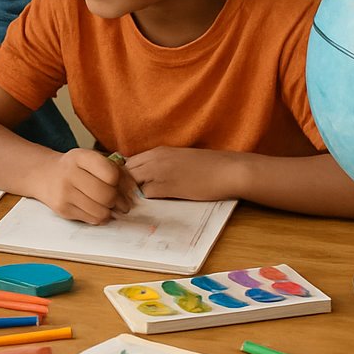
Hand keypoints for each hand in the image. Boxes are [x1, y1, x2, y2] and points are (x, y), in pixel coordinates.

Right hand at [32, 148, 134, 223]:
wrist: (44, 175)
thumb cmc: (75, 167)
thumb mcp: (91, 159)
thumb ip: (114, 170)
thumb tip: (132, 192)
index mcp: (80, 156)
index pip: (111, 174)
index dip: (120, 181)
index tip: (118, 184)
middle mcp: (69, 173)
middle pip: (107, 195)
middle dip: (118, 201)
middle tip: (121, 202)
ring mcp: (64, 193)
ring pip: (101, 211)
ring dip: (110, 212)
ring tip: (109, 206)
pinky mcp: (62, 209)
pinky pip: (92, 219)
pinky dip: (100, 217)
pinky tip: (97, 209)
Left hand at [124, 146, 247, 201]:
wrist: (228, 170)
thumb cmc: (208, 166)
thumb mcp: (178, 158)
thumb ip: (161, 163)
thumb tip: (146, 176)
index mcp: (158, 151)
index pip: (128, 161)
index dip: (125, 175)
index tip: (130, 186)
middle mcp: (155, 159)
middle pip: (126, 171)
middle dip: (125, 185)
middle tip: (132, 197)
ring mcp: (161, 172)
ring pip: (133, 182)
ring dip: (134, 193)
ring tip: (142, 202)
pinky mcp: (169, 187)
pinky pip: (147, 194)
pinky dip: (148, 200)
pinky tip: (157, 203)